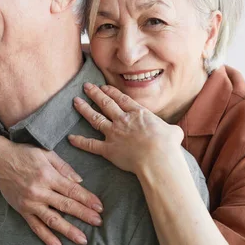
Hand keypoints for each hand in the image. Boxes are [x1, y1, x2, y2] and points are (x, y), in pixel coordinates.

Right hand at [0, 142, 103, 244]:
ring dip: (69, 230)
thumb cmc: (23, 154)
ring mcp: (31, 203)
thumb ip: (63, 167)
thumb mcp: (46, 153)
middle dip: (84, 215)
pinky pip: (36, 227)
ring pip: (53, 220)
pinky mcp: (23, 211)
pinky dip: (47, 238)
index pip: (72, 190)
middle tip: (98, 222)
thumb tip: (79, 181)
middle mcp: (40, 191)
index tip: (99, 207)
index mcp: (48, 176)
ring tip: (82, 239)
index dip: (87, 199)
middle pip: (66, 206)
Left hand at [69, 83, 183, 173]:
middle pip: (106, 103)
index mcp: (138, 113)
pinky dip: (80, 141)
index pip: (121, 99)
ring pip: (95, 118)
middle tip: (86, 86)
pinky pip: (91, 145)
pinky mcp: (108, 150)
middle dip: (95, 94)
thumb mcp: (173, 132)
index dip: (111, 92)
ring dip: (84, 109)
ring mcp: (114, 134)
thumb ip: (170, 130)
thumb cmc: (168, 145)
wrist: (157, 157)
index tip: (104, 86)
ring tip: (75, 101)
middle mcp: (123, 120)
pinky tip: (71, 138)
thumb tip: (174, 133)